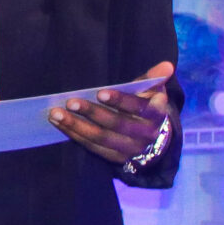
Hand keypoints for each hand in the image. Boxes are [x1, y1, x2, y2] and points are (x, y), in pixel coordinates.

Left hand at [49, 61, 174, 164]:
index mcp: (155, 115)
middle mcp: (144, 134)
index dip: (119, 101)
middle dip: (91, 112)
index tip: (100, 92)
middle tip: (70, 101)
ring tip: (56, 114)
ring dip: (76, 126)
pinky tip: (60, 125)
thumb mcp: (153, 91)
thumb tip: (167, 66)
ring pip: (100, 138)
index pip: (137, 107)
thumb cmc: (147, 106)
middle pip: (115, 124)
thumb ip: (153, 78)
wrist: (154, 138)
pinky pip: (92, 148)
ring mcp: (129, 149)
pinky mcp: (116, 158)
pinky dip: (75, 136)